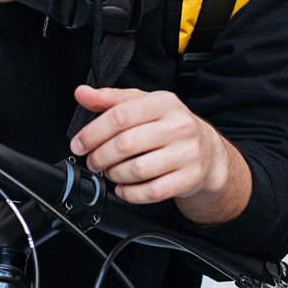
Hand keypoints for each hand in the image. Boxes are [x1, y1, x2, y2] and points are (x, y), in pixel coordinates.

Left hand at [70, 85, 249, 223]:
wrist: (208, 152)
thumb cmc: (170, 125)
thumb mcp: (143, 104)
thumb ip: (111, 99)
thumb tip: (82, 93)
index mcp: (163, 103)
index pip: (120, 115)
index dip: (93, 132)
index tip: (79, 143)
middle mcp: (178, 126)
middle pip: (126, 144)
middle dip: (100, 156)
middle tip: (93, 161)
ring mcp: (186, 153)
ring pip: (137, 170)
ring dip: (114, 175)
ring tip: (110, 172)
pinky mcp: (188, 178)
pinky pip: (151, 191)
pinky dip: (130, 193)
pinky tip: (124, 188)